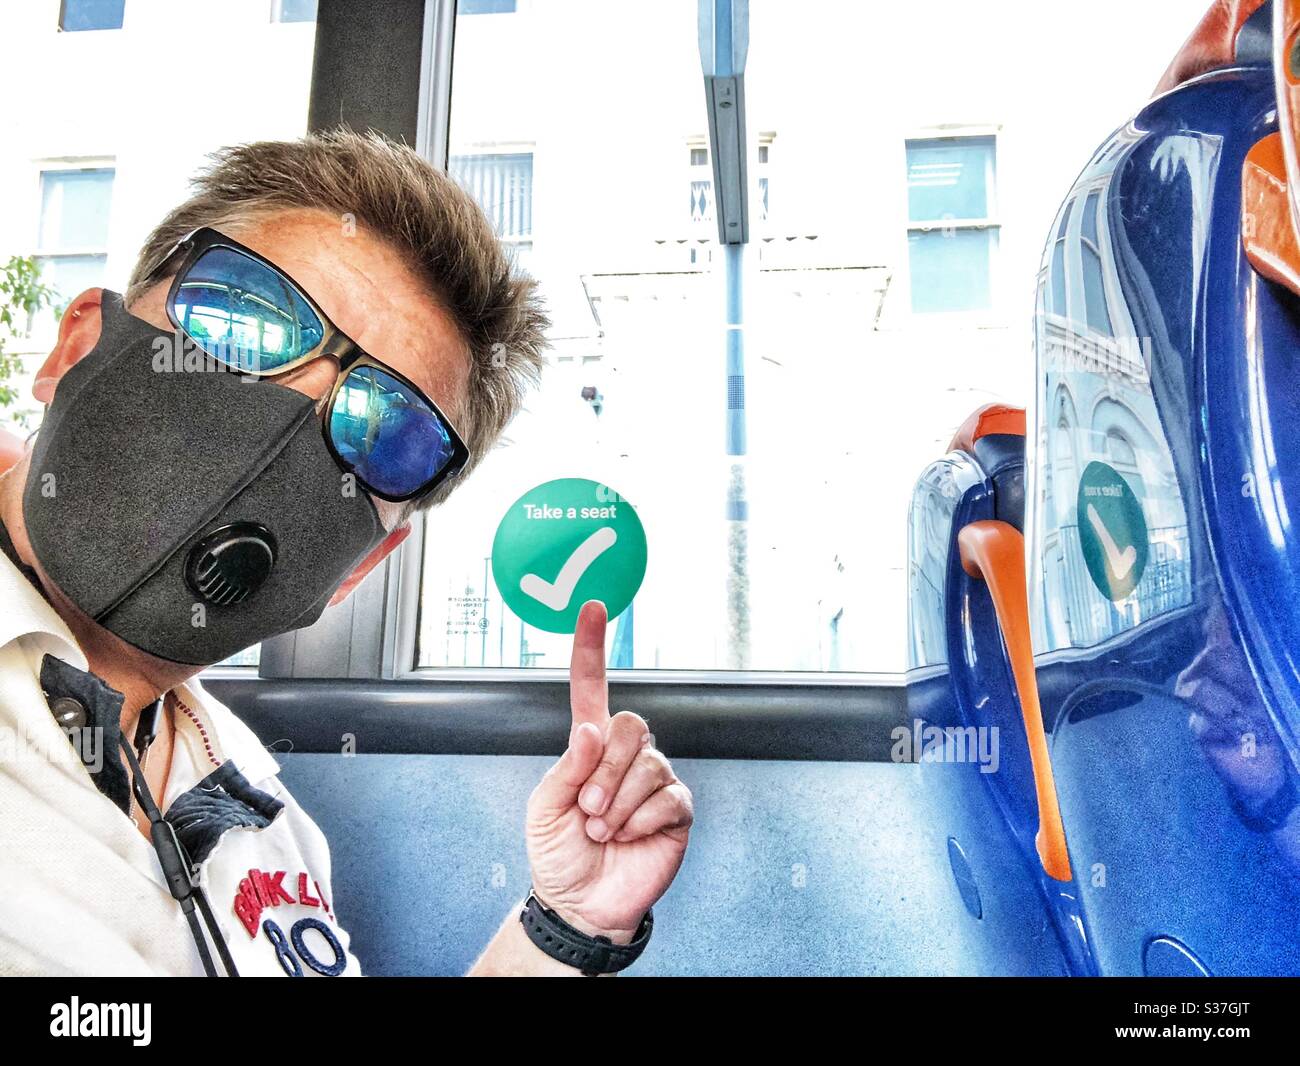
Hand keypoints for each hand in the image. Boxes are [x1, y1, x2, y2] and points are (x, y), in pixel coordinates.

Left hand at [525, 600, 692, 940]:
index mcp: (588, 748)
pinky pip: (667, 797)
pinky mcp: (675, 809)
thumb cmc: (558, 854)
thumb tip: (593, 729)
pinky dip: (640, 821)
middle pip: (630, 725)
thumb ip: (567, 766)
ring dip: (619, 803)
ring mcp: (653, 780)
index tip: (591, 608)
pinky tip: (628, 836)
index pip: (591, 688)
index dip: (591, 649)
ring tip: (605, 830)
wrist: (583, 905)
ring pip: (648, 762)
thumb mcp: (544, 808)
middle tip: (590, 809)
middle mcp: (624, 756)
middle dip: (606, 770)